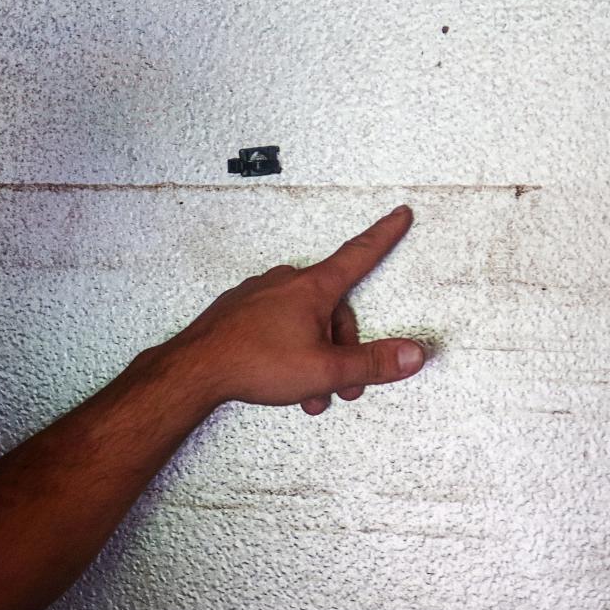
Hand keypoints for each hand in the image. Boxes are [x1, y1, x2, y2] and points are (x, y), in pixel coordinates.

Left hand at [168, 205, 424, 412]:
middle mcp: (286, 283)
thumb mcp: (325, 370)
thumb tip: (415, 354)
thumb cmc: (257, 363)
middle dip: (343, 351)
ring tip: (308, 395)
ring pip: (303, 323)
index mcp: (313, 288)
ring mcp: (259, 294)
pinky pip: (276, 326)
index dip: (383, 236)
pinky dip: (288, 351)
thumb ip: (372, 363)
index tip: (399, 214)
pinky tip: (280, 377)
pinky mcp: (238, 310)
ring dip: (314, 358)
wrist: (195, 369)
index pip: (359, 255)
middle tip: (343, 389)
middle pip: (333, 310)